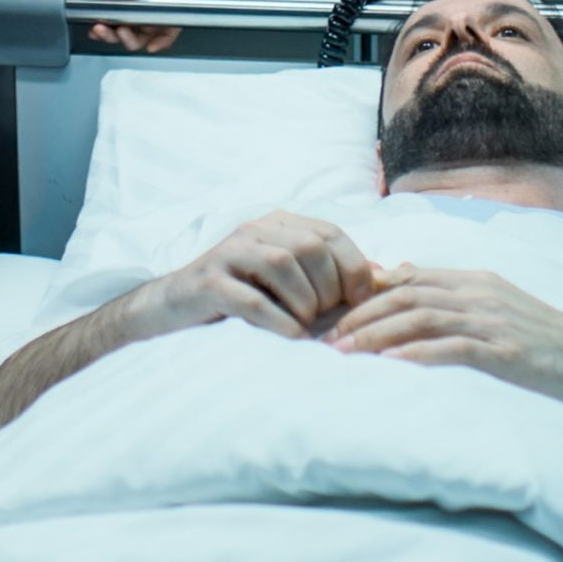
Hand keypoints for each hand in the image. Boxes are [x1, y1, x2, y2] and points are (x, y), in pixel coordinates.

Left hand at [63, 0, 200, 52]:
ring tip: (102, 28)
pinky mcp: (106, 10)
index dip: (163, 37)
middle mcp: (139, 1)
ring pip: (125, 34)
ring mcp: (122, 7)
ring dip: (113, 36)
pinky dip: (102, 32)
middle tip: (122, 32)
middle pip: (145, 33)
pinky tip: (95, 27)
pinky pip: (109, 31)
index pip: (168, 21)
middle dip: (131, 38)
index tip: (152, 45)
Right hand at [137, 211, 379, 340]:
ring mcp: (228, 253)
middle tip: (327, 317)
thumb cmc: (243, 295)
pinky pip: (251, 298)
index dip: (353, 266)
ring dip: (303, 302)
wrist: (176, 308)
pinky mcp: (209, 282)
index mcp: (279, 224)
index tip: (361, 300)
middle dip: (328, 287)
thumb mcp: (289, 280)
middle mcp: (255, 230)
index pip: (330, 232)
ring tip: (306, 326)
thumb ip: (332, 273)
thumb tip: (386, 274)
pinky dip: (278, 320)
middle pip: (309, 247)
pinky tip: (291, 337)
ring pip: (281, 265)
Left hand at [326, 266, 562, 428]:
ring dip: (377, 336)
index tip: (332, 316)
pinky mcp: (506, 350)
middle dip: (360, 315)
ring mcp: (493, 320)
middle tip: (325, 339)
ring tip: (344, 355)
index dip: (366, 295)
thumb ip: (450, 295)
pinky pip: (452, 348)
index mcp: (475, 281)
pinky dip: (416, 356)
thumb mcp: (496, 308)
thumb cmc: (545, 344)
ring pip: (420, 317)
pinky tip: (390, 367)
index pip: (408, 278)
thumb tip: (399, 276)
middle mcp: (480, 292)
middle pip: (406, 294)